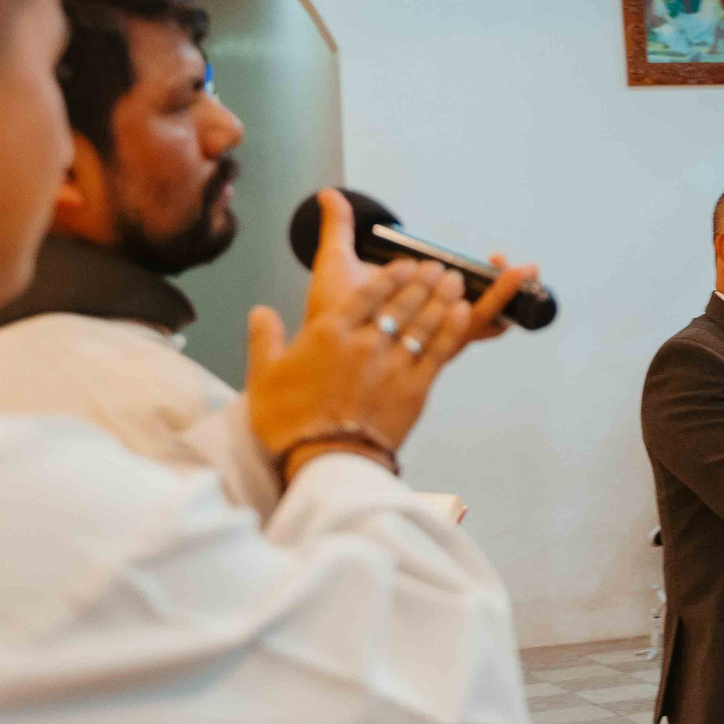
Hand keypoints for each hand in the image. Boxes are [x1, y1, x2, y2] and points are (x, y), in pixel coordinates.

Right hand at [244, 192, 538, 471]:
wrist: (322, 459)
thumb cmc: (289, 421)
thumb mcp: (263, 376)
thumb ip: (264, 339)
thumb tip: (260, 312)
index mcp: (329, 333)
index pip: (366, 294)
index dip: (389, 276)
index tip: (404, 264)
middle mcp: (366, 342)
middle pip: (401, 303)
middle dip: (422, 281)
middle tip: (437, 266)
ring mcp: (393, 364)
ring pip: (424, 322)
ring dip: (441, 298)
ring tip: (454, 281)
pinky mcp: (415, 388)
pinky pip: (438, 351)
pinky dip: (451, 329)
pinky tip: (463, 313)